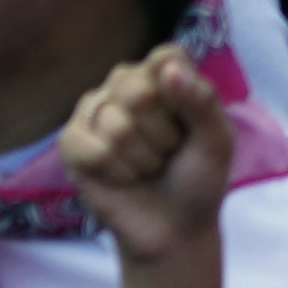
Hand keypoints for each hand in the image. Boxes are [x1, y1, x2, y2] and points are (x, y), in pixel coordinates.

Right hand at [60, 48, 241, 266]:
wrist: (173, 230)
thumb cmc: (197, 180)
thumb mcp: (216, 143)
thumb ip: (202, 102)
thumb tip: (168, 69)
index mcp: (160, 77)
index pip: (166, 57)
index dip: (181, 93)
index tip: (190, 122)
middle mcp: (123, 85)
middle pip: (137, 90)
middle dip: (162, 136)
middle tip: (168, 153)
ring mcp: (93, 110)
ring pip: (115, 125)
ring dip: (142, 161)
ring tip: (147, 169)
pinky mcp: (71, 141)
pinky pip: (91, 148)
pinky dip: (116, 173)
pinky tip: (122, 178)